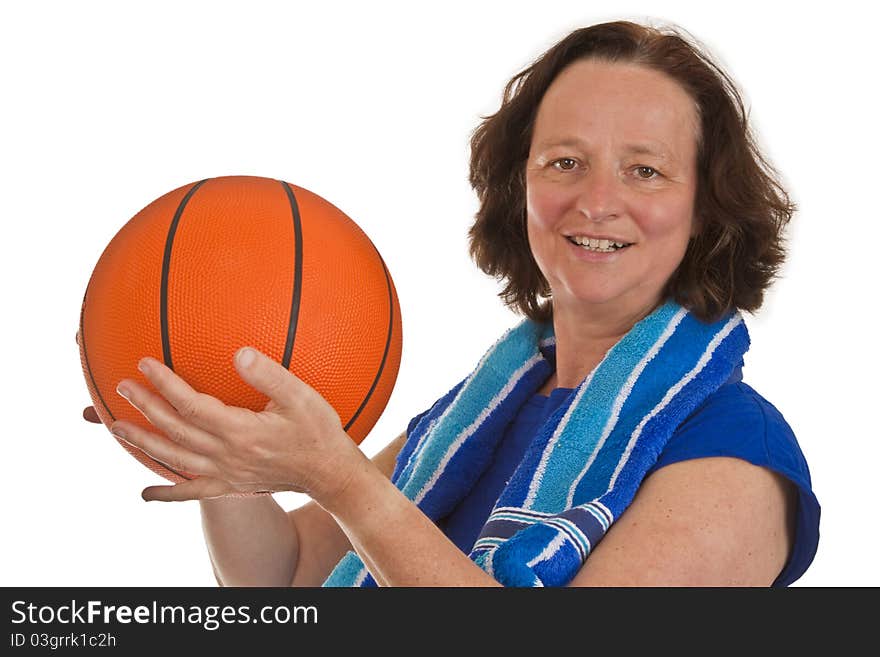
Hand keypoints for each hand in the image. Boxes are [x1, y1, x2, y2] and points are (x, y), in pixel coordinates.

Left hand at [108, 347, 365, 502]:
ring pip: (174, 460)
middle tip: (122, 387)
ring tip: (116, 427)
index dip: (165, 384)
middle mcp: (226, 455)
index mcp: (240, 431)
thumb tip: (239, 352)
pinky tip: (146, 495)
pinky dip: (167, 494)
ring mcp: (225, 474)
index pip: (191, 405)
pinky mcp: (230, 487)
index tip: (144, 363)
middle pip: (175, 431)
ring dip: (143, 443)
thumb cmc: (319, 431)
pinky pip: (192, 493)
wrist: (330, 474)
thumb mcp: (302, 397)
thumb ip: (270, 375)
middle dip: (145, 407)